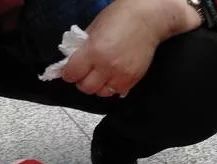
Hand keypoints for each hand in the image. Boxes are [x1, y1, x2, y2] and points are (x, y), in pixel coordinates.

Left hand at [62, 0, 200, 96]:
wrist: (148, 18)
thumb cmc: (122, 17)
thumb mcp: (94, 28)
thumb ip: (83, 47)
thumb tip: (72, 61)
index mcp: (93, 51)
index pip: (72, 74)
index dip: (68, 73)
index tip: (70, 71)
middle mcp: (106, 66)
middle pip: (85, 87)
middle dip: (82, 81)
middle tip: (84, 74)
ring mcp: (120, 75)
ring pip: (101, 93)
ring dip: (97, 86)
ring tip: (100, 75)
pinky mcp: (132, 79)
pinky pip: (116, 92)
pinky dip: (112, 86)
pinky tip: (112, 76)